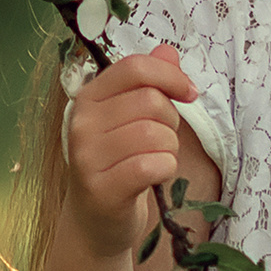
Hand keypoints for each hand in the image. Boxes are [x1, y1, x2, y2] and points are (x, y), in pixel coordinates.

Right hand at [63, 43, 197, 258]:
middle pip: (151, 100)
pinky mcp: (100, 188)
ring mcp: (86, 157)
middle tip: (162, 139)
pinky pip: (153, 165)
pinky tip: (155, 175)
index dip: (170, 76)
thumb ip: (149, 83)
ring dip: (170, 147)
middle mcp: (81, 123)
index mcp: (89, 97)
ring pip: (155, 133)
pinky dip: (166, 168)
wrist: (96, 220)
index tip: (188, 92)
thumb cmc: (121, 162)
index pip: (134, 67)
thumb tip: (168, 50)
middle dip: (171, 120)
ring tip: (156, 159)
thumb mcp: (132, 118)